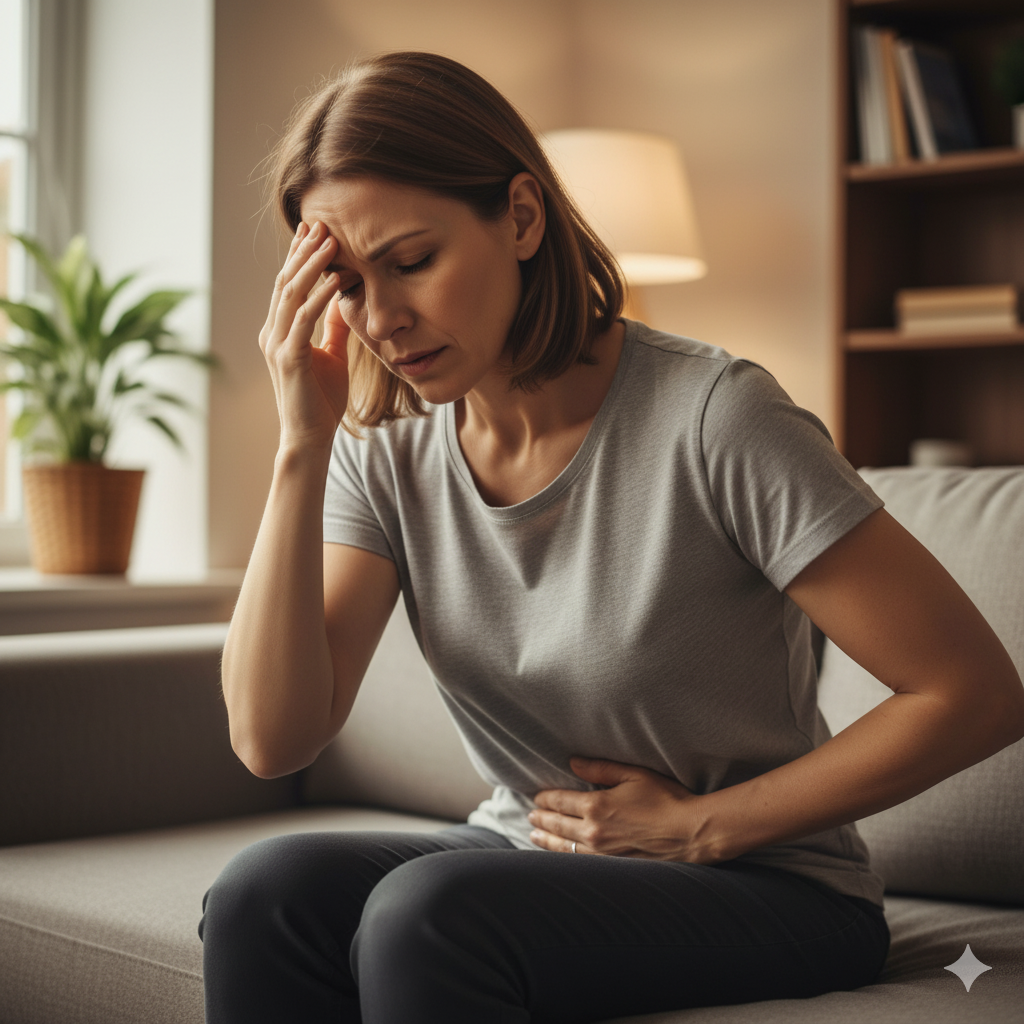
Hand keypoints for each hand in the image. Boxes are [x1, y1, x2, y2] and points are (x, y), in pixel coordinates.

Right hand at [259, 221, 349, 451]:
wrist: (310, 437)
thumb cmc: (321, 401)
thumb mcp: (332, 356)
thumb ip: (334, 328)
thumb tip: (344, 300)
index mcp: (280, 331)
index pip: (288, 286)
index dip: (299, 257)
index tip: (314, 230)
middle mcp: (272, 333)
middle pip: (285, 282)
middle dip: (302, 251)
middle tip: (320, 223)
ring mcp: (276, 345)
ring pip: (291, 294)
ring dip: (310, 265)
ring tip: (329, 241)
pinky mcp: (288, 359)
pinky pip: (304, 319)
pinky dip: (319, 297)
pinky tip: (335, 280)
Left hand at [528, 757, 716, 862]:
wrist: (689, 832)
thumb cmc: (665, 799)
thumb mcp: (633, 774)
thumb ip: (600, 769)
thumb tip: (572, 763)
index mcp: (596, 806)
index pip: (560, 801)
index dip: (546, 798)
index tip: (537, 796)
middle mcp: (593, 831)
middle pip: (558, 824)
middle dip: (541, 818)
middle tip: (530, 814)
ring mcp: (602, 852)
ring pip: (564, 846)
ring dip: (547, 838)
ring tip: (534, 834)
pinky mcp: (612, 865)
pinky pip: (579, 861)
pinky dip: (564, 855)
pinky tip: (559, 853)